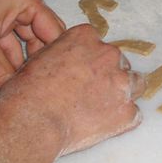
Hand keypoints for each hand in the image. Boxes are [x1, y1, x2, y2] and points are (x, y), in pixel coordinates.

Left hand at [0, 0, 64, 86]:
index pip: (54, 32)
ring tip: (29, 89)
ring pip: (22, 46)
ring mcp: (4, 14)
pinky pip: (6, 47)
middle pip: (40, 39)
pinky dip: (7, 62)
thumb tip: (19, 96)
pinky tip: (11, 82)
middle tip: (45, 89)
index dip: (57, 57)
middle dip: (39, 63)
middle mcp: (20, 3)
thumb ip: (3, 74)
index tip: (60, 82)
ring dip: (21, 66)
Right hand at [0, 24, 144, 154]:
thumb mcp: (39, 59)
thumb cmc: (27, 92)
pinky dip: (122, 120)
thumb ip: (63, 56)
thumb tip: (67, 64)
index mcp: (86, 37)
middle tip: (91, 93)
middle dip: (107, 76)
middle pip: (118, 62)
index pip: (98, 44)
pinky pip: (133, 114)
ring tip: (104, 108)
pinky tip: (104, 126)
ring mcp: (121, 83)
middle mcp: (108, 55)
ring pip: (135, 84)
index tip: (83, 72)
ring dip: (122, 93)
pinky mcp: (127, 112)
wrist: (33, 121)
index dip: (91, 60)